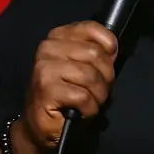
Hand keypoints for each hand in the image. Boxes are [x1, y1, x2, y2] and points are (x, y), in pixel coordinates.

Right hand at [17, 21, 117, 153]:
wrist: (40, 124)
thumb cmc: (66, 94)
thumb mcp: (83, 66)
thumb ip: (96, 52)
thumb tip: (113, 49)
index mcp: (58, 37)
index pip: (90, 28)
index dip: (108, 45)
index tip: (111, 59)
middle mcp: (48, 48)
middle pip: (95, 53)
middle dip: (105, 77)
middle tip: (99, 90)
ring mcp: (44, 68)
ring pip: (90, 76)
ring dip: (98, 95)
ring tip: (90, 102)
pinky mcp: (46, 90)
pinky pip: (83, 96)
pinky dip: (90, 108)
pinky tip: (82, 112)